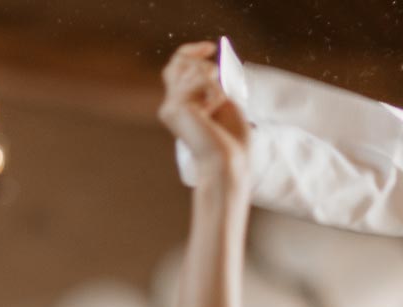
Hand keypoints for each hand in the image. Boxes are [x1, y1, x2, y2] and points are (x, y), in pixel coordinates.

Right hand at [159, 42, 249, 182]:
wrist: (226, 163)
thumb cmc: (231, 141)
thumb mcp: (225, 103)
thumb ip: (213, 83)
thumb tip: (210, 62)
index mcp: (182, 105)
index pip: (176, 66)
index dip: (191, 52)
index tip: (210, 48)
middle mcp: (171, 105)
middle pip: (179, 62)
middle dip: (202, 64)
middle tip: (219, 82)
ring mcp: (170, 107)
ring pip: (192, 69)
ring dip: (213, 82)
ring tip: (218, 105)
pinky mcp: (174, 108)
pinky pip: (200, 82)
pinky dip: (214, 93)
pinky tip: (213, 113)